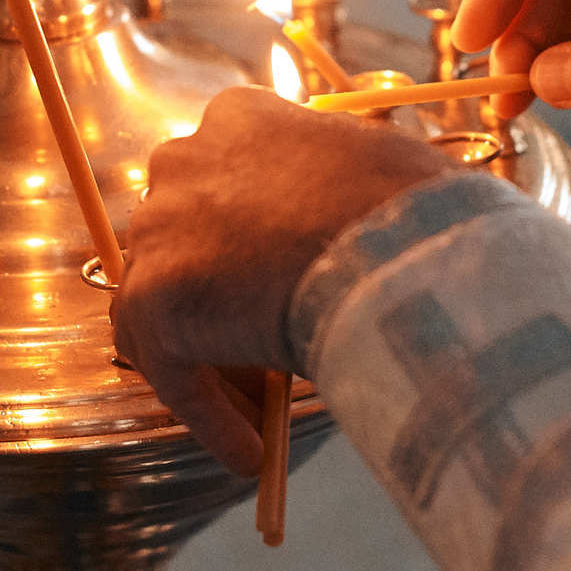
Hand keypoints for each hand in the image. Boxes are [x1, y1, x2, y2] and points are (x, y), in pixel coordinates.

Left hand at [114, 86, 456, 474]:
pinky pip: (172, 370)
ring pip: (164, 309)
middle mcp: (184, 159)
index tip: (267, 286)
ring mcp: (161, 226)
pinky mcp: (156, 294)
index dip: (241, 246)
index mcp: (237, 118)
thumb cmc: (414, 207)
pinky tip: (249, 452)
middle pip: (182, 244)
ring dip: (208, 364)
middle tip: (259, 357)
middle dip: (216, 300)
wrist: (401, 244)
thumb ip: (337, 189)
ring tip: (255, 418)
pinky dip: (206, 413)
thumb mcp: (373, 171)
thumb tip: (350, 232)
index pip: (219, 186)